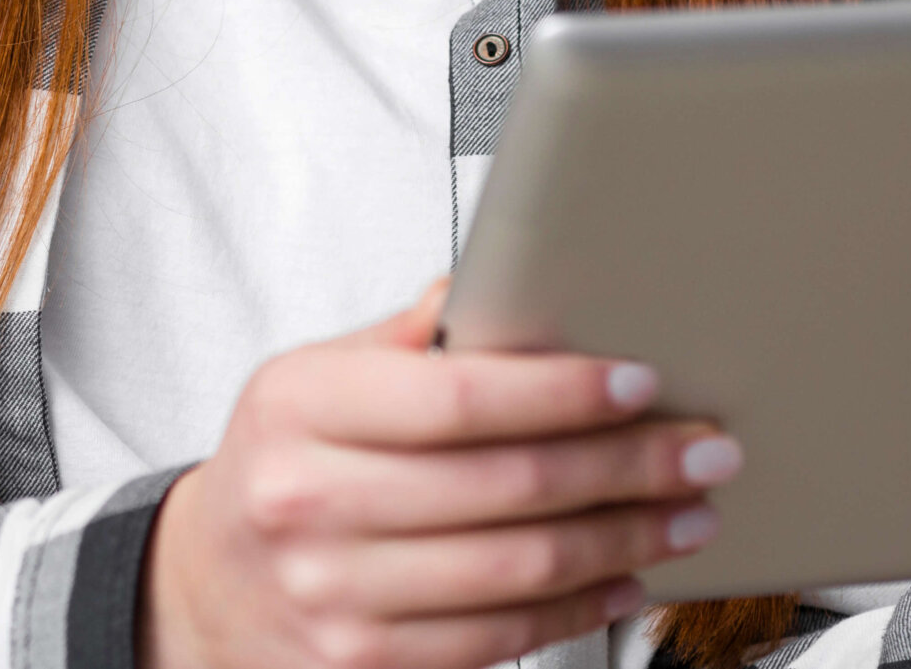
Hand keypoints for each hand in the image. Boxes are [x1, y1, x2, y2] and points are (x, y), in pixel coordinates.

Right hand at [141, 282, 742, 668]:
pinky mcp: (366, 668)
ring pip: (517, 571)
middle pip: (505, 487)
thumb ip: (410, 337)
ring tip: (689, 511)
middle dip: (627, 466)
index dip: (561, 392)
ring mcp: (335, 598)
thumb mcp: (317, 376)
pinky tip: (628, 576)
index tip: (640, 383)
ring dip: (624, 541)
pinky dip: (581, 609)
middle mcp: (310, 504)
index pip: (457, 396)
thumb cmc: (283, 461)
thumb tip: (504, 280)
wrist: (206, 588)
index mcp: (301, 407)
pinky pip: (500, 640)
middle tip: (704, 447)